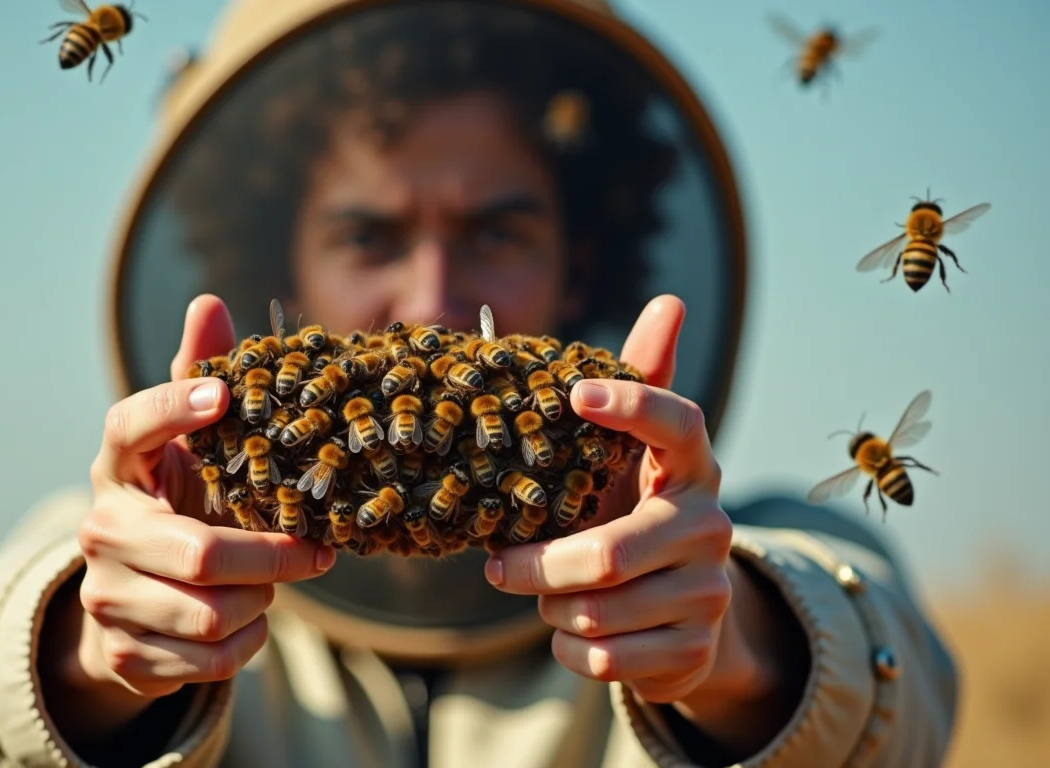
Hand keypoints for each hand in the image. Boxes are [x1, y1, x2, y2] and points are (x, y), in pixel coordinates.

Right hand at [43, 295, 336, 742]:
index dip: (172, 408)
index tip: (222, 395)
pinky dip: (251, 640)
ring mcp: (107, 597)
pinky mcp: (125, 655)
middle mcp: (102, 530)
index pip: (128, 427)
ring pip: (213, 614)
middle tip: (315, 548)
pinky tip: (250, 619)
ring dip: (262, 599)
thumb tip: (210, 303)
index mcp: (119, 467)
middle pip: (199, 552)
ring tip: (271, 580)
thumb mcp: (185, 451)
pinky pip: (216, 659)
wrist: (129, 606)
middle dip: (272, 555)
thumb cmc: (174, 507)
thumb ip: (195, 381)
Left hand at [485, 295, 802, 757]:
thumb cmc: (634, 518)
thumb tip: (670, 299)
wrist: (685, 619)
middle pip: (610, 553)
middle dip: (539, 567)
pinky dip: (568, 650)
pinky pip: (603, 658)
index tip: (576, 395)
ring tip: (549, 595)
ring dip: (551, 608)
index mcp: (689, 467)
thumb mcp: (627, 464)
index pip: (678, 422)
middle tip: (498, 565)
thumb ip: (639, 390)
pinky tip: (573, 634)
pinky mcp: (694, 650)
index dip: (632, 405)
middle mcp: (710, 525)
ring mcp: (708, 592)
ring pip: (596, 612)